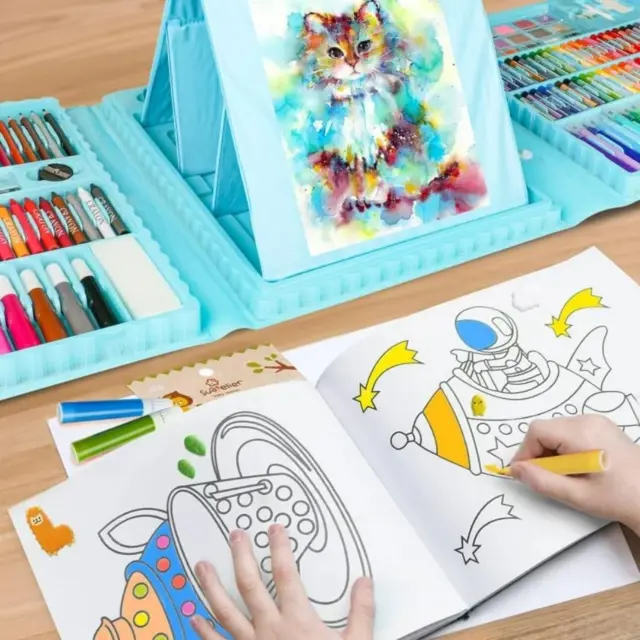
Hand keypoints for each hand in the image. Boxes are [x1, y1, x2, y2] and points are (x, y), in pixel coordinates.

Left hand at [191, 524, 374, 639]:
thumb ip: (361, 612)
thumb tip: (365, 582)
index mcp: (297, 621)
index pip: (286, 574)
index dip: (280, 548)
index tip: (274, 529)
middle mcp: (269, 629)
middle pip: (250, 585)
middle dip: (241, 556)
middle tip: (235, 535)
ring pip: (225, 611)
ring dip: (212, 587)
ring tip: (201, 566)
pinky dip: (204, 631)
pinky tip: (194, 618)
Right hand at [510, 415, 639, 533]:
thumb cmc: (619, 498)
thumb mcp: (577, 495)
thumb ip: (542, 481)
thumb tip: (515, 470)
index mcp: (582, 432)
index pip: (537, 431)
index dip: (525, 452)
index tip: (525, 474)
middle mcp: (588, 420)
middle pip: (546, 429)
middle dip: (538, 453)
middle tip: (547, 478)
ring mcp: (596, 421)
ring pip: (556, 430)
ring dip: (551, 452)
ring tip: (565, 476)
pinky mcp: (601, 427)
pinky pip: (569, 432)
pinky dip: (563, 448)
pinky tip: (575, 468)